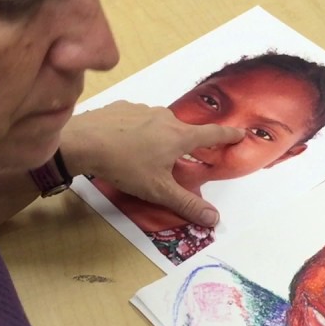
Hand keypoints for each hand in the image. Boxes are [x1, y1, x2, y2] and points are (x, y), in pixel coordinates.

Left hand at [58, 101, 244, 226]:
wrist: (84, 142)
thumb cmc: (125, 166)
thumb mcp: (158, 190)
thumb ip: (186, 204)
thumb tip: (215, 219)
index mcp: (179, 136)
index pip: (212, 133)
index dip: (228, 134)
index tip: (240, 132)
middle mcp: (165, 117)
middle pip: (182, 130)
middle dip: (184, 143)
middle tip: (177, 158)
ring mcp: (143, 109)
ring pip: (158, 124)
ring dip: (157, 137)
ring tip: (143, 154)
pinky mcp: (122, 106)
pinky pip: (137, 119)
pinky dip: (136, 130)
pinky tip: (124, 143)